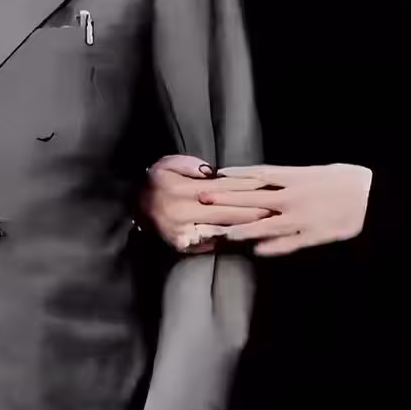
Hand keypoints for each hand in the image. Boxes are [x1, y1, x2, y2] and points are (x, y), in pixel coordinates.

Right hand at [143, 154, 268, 251]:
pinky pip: (211, 244)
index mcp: (182, 189)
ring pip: (222, 231)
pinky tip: (248, 239)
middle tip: (278, 210)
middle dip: (255, 212)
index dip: (247, 188)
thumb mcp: (169, 163)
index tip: (269, 187)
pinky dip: (230, 241)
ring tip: (270, 226)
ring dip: (247, 229)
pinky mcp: (182, 246)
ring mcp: (183, 232)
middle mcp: (182, 212)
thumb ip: (193, 166)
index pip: (222, 188)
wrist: (131, 207)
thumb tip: (215, 175)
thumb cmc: (156, 180)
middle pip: (227, 213)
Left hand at [196, 163, 372, 255]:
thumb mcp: (318, 170)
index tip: (217, 174)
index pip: (257, 175)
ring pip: (265, 225)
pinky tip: (257, 251)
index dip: (236, 175)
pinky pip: (287, 244)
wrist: (372, 197)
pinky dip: (272, 248)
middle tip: (204, 200)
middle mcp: (292, 197)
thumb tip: (271, 178)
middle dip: (227, 200)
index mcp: (294, 177)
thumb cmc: (347, 179)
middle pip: (252, 199)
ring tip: (224, 234)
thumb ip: (293, 176)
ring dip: (243, 230)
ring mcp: (300, 218)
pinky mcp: (312, 235)